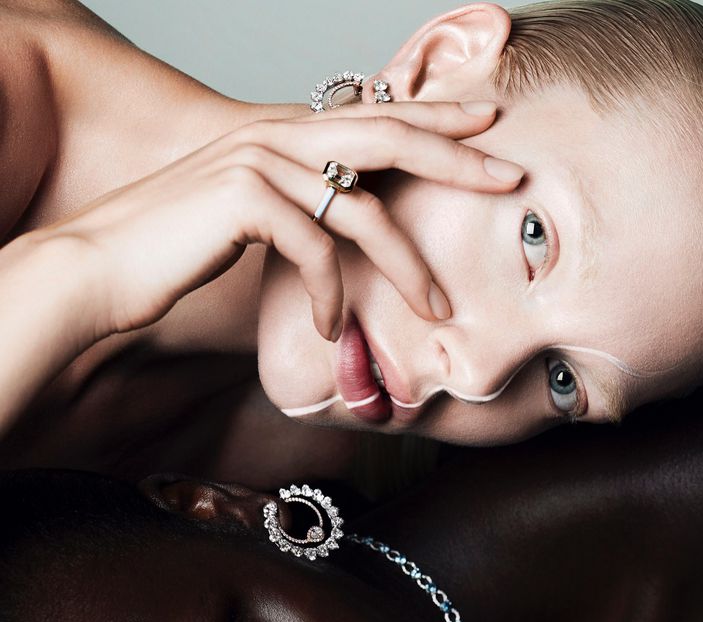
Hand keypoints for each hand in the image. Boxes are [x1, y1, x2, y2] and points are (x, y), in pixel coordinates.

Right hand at [26, 102, 522, 344]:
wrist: (102, 266)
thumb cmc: (179, 251)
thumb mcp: (252, 222)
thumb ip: (302, 212)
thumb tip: (348, 234)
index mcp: (284, 137)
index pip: (376, 121)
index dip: (435, 122)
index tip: (488, 130)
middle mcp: (276, 137)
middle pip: (387, 138)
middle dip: (455, 158)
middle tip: (510, 177)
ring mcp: (258, 163)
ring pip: (360, 208)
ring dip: (405, 265)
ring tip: (434, 310)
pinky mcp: (241, 200)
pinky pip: (314, 247)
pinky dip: (332, 293)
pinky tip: (333, 328)